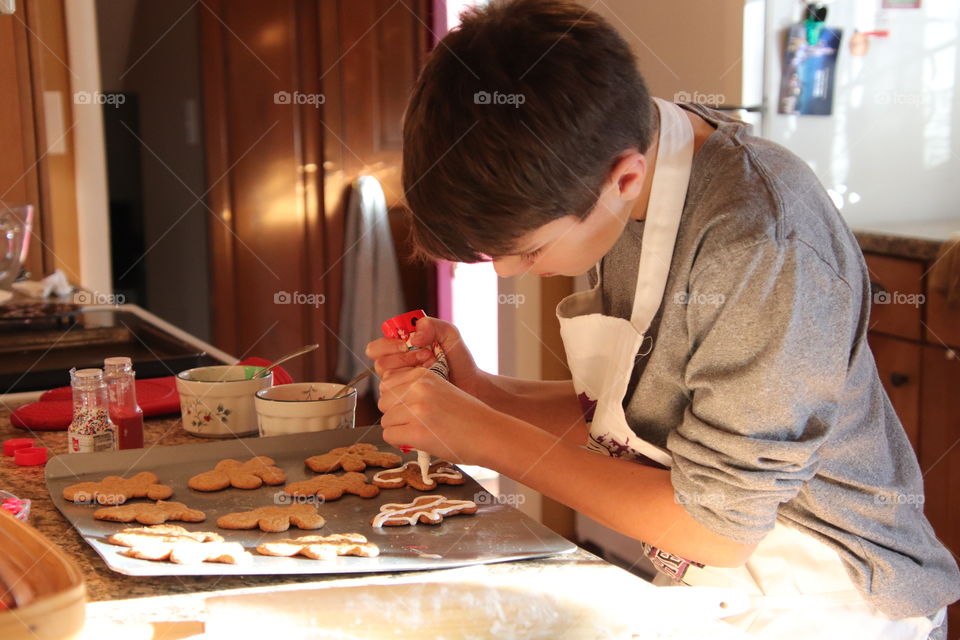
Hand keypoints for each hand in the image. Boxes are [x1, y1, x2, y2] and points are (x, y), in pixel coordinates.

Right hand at [365, 317, 482, 396]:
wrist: (471, 385)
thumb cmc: (458, 360)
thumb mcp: (449, 334)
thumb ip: (432, 325)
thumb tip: (414, 337)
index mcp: (399, 349)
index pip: (377, 347)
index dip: (387, 345)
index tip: (406, 344)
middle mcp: (396, 367)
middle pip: (380, 364)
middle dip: (402, 359)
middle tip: (427, 356)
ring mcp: (401, 386)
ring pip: (387, 381)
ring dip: (410, 373)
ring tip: (433, 367)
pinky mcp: (406, 401)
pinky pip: (398, 396)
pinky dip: (414, 387)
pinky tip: (431, 382)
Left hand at [378, 366, 501, 464]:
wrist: (489, 434)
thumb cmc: (469, 416)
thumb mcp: (442, 390)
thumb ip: (417, 390)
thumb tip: (388, 400)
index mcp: (423, 375)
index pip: (387, 383)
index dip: (395, 399)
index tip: (408, 408)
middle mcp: (418, 388)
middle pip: (383, 402)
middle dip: (394, 414)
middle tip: (413, 423)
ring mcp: (417, 410)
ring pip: (385, 421)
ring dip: (397, 429)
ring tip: (418, 433)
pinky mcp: (417, 432)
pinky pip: (389, 436)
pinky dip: (399, 442)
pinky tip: (416, 442)